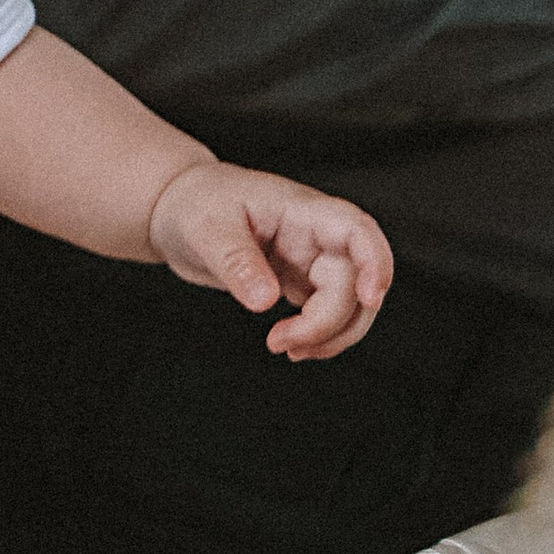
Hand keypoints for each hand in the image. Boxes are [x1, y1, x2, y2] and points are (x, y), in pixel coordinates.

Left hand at [146, 161, 394, 359]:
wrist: (179, 210)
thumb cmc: (196, 204)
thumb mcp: (207, 228)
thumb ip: (237, 262)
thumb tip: (266, 302)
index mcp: (302, 210)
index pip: (356, 229)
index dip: (374, 261)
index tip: (370, 298)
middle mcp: (316, 235)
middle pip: (354, 279)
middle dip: (330, 320)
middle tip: (282, 343)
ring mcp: (312, 259)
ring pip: (348, 302)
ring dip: (331, 334)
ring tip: (288, 349)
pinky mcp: (301, 280)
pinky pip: (327, 312)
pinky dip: (318, 335)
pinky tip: (292, 346)